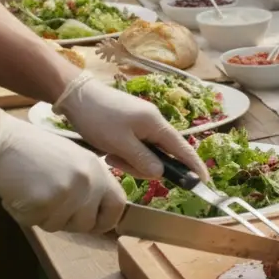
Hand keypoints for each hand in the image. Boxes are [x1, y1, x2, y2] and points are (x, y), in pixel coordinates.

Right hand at [0, 113, 126, 233]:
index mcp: (97, 170)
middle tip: (50, 207)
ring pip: (59, 226)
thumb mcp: (74, 160)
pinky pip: (36, 223)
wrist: (2, 142)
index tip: (93, 224)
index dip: (106, 220)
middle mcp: (87, 181)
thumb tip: (95, 212)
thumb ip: (89, 184)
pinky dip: (24, 214)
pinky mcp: (45, 202)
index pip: (118, 205)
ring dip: (43, 217)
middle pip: (87, 223)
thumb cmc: (34, 151)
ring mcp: (67, 192)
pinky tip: (19, 194)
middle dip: (68, 223)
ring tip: (32, 192)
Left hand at [55, 76, 207, 180]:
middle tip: (119, 163)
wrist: (75, 95)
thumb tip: (161, 173)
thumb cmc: (98, 118)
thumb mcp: (120, 143)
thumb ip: (143, 160)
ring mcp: (142, 123)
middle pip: (162, 155)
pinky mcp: (130, 125)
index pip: (182, 149)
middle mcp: (154, 123)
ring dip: (131, 160)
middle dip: (144, 166)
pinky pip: (136, 147)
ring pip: (146, 153)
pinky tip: (108, 150)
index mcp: (156, 125)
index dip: (193, 166)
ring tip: (110, 155)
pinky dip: (125, 153)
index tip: (203, 182)